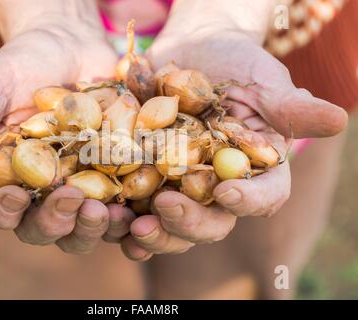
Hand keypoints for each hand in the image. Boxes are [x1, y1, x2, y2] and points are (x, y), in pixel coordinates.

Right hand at [0, 2, 121, 252]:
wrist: (75, 51)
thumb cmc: (29, 64)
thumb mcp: (1, 80)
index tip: (16, 198)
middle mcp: (34, 192)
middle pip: (35, 228)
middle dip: (52, 223)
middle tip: (73, 201)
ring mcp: (74, 192)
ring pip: (77, 231)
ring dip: (91, 229)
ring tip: (107, 211)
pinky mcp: (108, 185)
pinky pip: (116, 212)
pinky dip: (125, 216)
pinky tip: (136, 206)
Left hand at [119, 17, 347, 259]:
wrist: (191, 52)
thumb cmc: (234, 65)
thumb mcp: (261, 81)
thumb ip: (288, 107)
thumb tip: (337, 120)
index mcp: (253, 170)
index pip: (262, 196)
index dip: (248, 201)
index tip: (227, 193)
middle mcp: (217, 188)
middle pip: (212, 223)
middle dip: (191, 223)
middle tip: (167, 208)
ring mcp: (180, 187)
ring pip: (172, 227)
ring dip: (154, 234)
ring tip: (134, 227)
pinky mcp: (145, 179)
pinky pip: (135, 210)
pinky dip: (122, 220)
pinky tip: (109, 219)